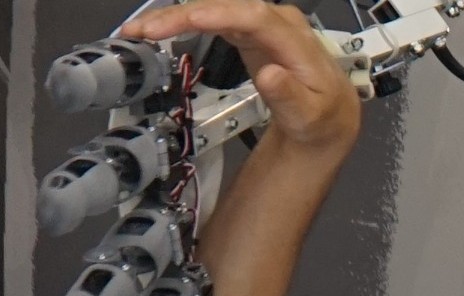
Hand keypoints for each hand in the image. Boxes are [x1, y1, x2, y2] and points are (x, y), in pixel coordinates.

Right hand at [120, 0, 359, 153]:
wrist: (326, 114)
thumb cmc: (320, 115)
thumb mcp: (310, 116)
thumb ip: (290, 96)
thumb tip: (270, 74)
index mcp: (296, 42)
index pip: (256, 18)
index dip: (219, 15)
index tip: (187, 20)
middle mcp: (278, 24)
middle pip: (227, 8)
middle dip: (182, 15)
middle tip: (142, 31)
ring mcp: (261, 24)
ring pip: (214, 10)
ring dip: (174, 17)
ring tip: (137, 31)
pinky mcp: (246, 30)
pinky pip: (211, 19)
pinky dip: (181, 24)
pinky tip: (156, 30)